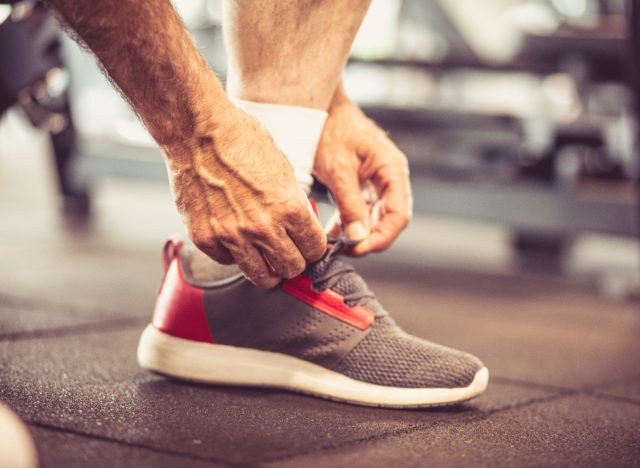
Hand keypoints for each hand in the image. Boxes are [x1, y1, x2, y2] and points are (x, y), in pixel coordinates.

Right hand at [165, 103, 326, 287]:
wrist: (198, 132)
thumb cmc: (241, 141)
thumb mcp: (283, 168)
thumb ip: (294, 202)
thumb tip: (302, 226)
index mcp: (289, 208)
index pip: (314, 249)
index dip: (313, 249)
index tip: (308, 247)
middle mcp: (262, 227)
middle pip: (291, 268)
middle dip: (294, 261)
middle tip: (287, 253)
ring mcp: (232, 236)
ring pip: (261, 277)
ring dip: (267, 269)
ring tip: (265, 258)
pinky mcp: (205, 238)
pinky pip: (227, 262)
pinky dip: (233, 255)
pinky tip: (235, 238)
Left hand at [313, 87, 411, 255]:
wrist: (321, 109)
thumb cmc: (332, 129)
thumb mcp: (339, 169)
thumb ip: (350, 204)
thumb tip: (358, 237)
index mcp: (393, 170)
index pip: (399, 215)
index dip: (382, 237)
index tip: (360, 248)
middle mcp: (391, 178)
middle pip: (389, 220)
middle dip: (370, 238)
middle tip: (346, 250)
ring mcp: (378, 182)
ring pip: (375, 218)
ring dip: (359, 233)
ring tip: (338, 244)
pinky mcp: (364, 185)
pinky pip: (363, 210)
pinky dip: (351, 223)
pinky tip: (335, 231)